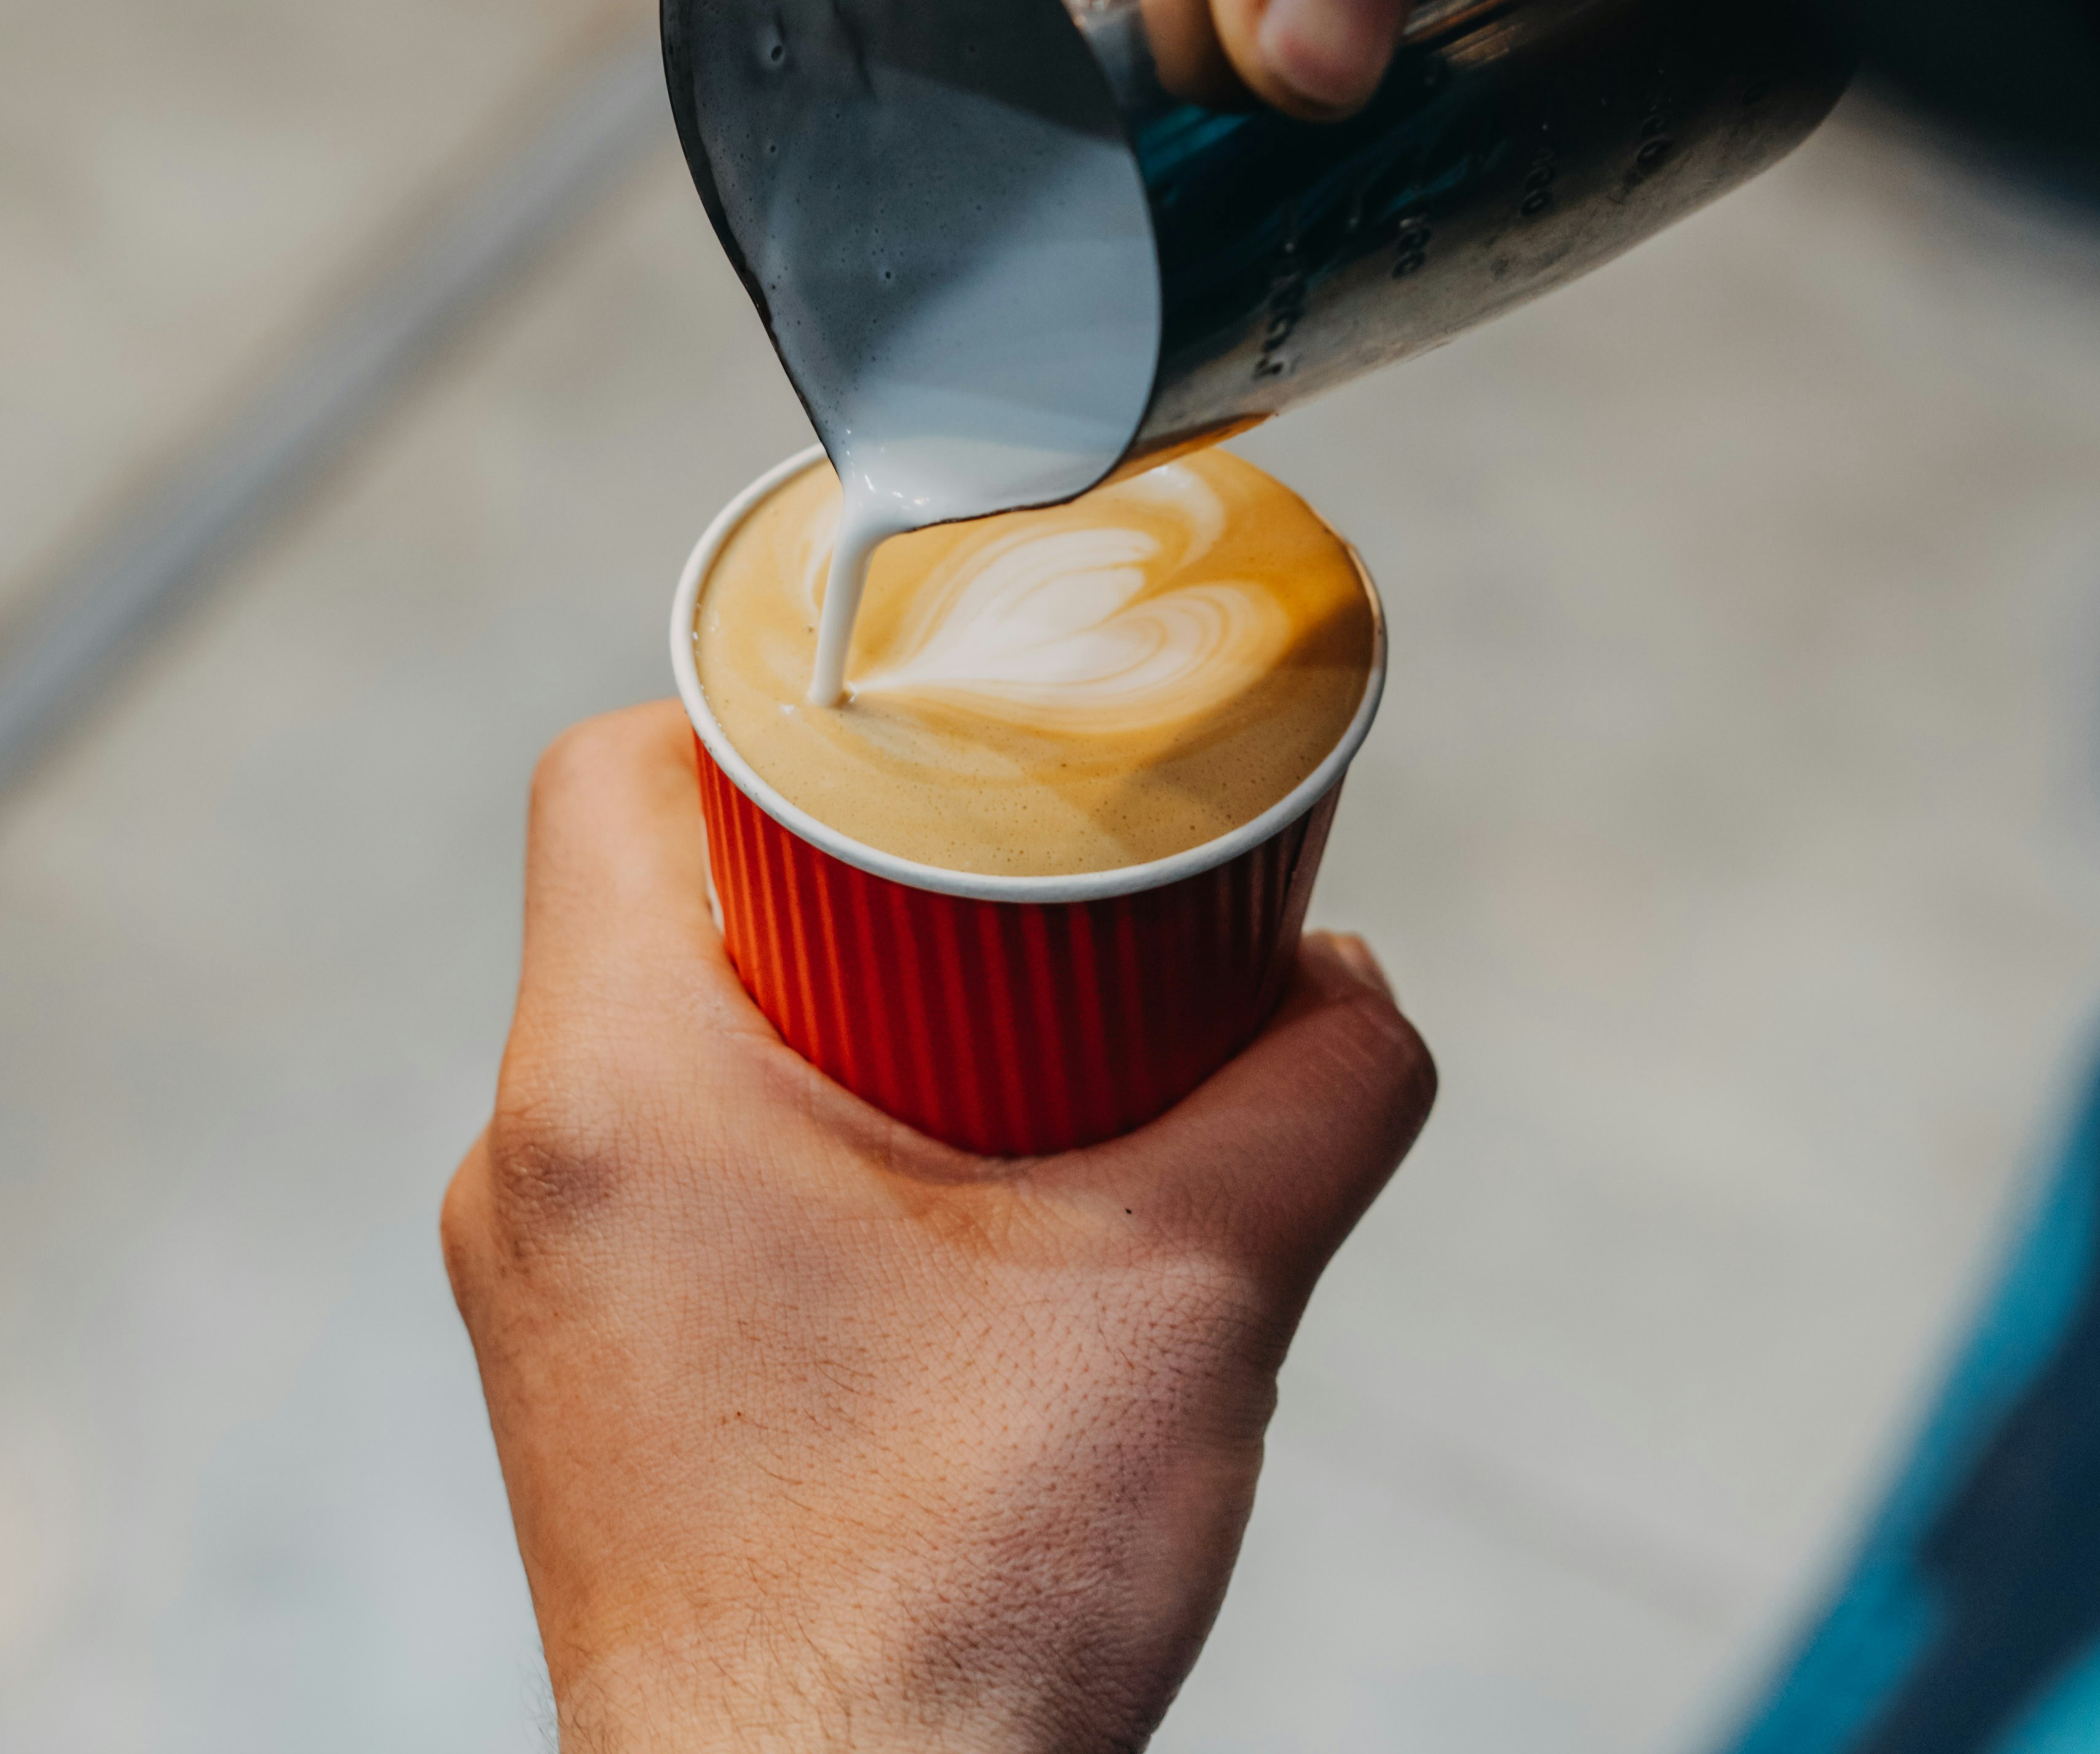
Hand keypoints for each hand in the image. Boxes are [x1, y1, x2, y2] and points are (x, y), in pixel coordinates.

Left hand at [444, 706, 1434, 1753]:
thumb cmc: (944, 1598)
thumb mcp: (1191, 1292)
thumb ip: (1311, 1098)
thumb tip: (1357, 997)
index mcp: (613, 1090)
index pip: (609, 770)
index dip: (757, 709)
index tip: (910, 726)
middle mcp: (534, 1173)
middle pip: (662, 899)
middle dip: (850, 865)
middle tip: (1012, 868)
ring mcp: (548, 1298)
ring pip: (678, 1047)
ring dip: (846, 1016)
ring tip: (1018, 1038)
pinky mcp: (593, 1392)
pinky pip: (677, 1180)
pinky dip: (813, 1142)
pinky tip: (964, 1204)